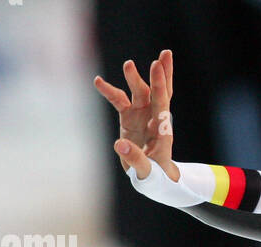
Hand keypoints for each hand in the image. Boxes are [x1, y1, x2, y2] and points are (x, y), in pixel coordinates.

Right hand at [92, 49, 176, 180]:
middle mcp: (154, 118)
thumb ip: (136, 159)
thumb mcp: (147, 172)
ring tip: (128, 64)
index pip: (163, 102)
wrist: (153, 177)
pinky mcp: (129, 117)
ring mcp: (142, 115)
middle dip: (161, 74)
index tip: (157, 66)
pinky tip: (97, 81)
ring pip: (140, 91)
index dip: (160, 84)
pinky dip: (109, 91)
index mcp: (162, 129)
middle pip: (159, 91)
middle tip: (163, 55)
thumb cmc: (154, 176)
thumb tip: (120, 145)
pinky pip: (118, 100)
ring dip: (134, 78)